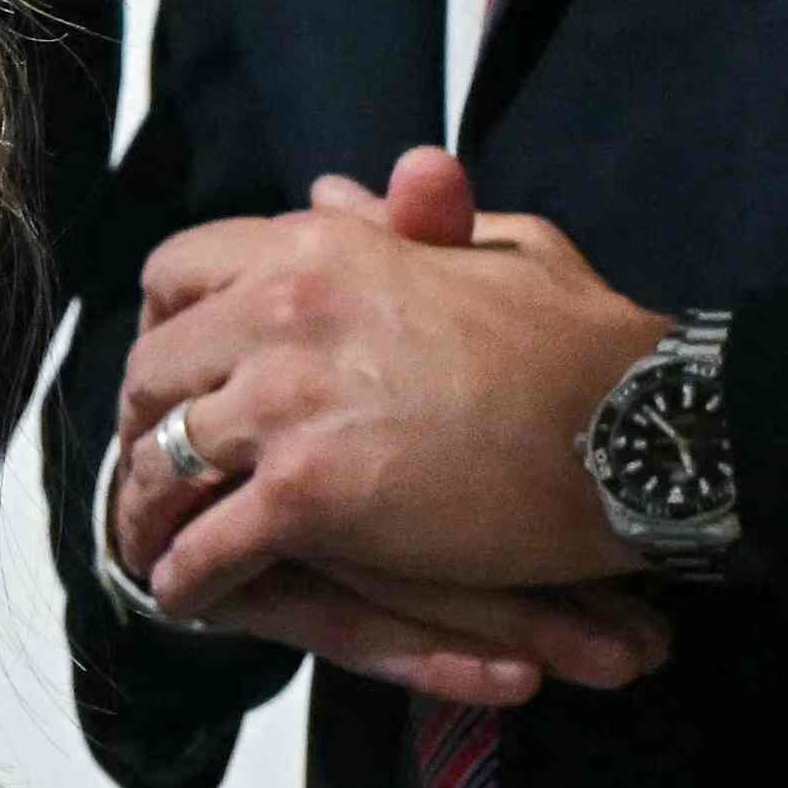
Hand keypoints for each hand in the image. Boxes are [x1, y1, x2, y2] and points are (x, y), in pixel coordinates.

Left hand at [110, 150, 680, 686]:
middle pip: (152, 371)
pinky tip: (188, 595)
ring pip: (162, 460)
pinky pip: (209, 546)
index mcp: (317, 245)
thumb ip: (404, 226)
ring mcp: (287, 405)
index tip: (176, 368)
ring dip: (149, 505)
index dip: (165, 325)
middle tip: (153, 461)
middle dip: (144, 421)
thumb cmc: (587, 339)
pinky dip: (189, 578)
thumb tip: (330, 192)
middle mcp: (280, 310)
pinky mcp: (309, 496)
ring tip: (152, 537)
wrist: (642, 426)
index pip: (177, 271)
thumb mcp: (498, 249)